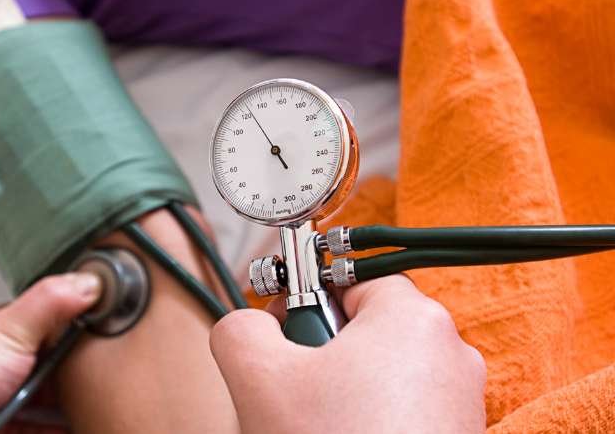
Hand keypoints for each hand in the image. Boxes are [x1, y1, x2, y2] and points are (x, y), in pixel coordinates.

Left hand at [0, 272, 101, 433]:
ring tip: (94, 405)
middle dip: (78, 372)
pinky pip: (34, 426)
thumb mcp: (8, 332)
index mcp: (6, 329)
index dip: (83, 328)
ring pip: (43, 398)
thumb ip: (49, 304)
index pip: (54, 320)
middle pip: (52, 364)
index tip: (112, 336)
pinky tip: (68, 429)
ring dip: (67, 405)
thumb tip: (89, 279)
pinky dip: (53, 429)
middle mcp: (2, 360)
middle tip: (107, 380)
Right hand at [210, 274, 486, 433]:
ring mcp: (459, 402)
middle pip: (364, 328)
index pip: (347, 279)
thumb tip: (247, 326)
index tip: (285, 327)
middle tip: (294, 388)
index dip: (304, 299)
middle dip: (320, 353)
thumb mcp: (257, 376)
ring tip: (316, 425)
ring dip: (341, 392)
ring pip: (380, 374)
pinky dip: (368, 421)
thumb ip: (240, 328)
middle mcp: (449, 355)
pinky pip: (402, 411)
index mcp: (413, 319)